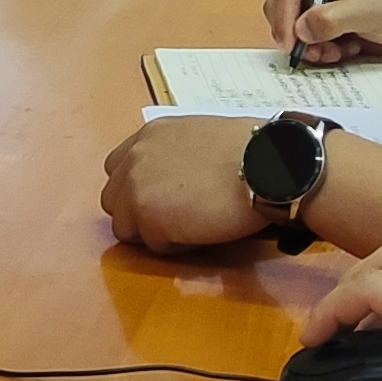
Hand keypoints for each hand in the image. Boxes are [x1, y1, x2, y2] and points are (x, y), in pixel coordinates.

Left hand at [99, 116, 272, 252]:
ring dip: (154, 231)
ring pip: (125, 227)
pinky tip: (203, 230)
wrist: (267, 164)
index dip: (139, 189)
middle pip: (114, 200)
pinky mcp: (148, 217)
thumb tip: (176, 178)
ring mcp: (136, 188)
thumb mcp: (201, 137)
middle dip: (140, 213)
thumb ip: (176, 154)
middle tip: (176, 218)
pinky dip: (176, 245)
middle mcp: (135, 157)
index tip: (162, 198)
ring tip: (191, 225)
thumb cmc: (251, 152)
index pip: (118, 168)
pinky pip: (153, 245)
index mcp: (149, 135)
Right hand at [260, 0, 381, 58]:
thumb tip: (300, 30)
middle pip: (284, 5)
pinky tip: (346, 48)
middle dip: (297, 34)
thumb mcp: (368, 10)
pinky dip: (322, 48)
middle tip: (315, 53)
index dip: (285, 17)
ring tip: (338, 51)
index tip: (291, 45)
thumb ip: (331, 19)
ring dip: (312, 44)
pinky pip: (308, 36)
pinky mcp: (327, 15)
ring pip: (294, 25)